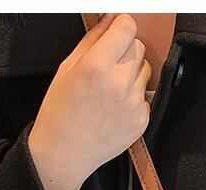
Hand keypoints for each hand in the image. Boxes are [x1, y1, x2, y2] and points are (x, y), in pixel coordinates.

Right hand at [28, 16, 152, 189]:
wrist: (64, 155)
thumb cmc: (60, 112)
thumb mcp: (67, 68)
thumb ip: (92, 39)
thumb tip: (110, 18)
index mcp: (97, 66)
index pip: (127, 26)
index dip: (121, 26)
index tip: (115, 32)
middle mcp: (119, 83)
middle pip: (138, 46)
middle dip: (125, 49)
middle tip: (107, 65)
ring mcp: (133, 104)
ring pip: (144, 69)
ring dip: (131, 72)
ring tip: (110, 89)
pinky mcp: (141, 120)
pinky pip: (144, 95)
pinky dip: (133, 96)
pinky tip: (114, 107)